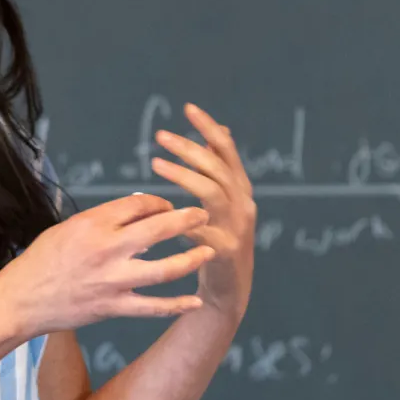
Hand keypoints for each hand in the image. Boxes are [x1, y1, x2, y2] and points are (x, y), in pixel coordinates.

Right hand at [1, 195, 213, 334]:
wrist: (22, 300)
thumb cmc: (42, 259)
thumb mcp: (69, 227)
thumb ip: (104, 219)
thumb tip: (141, 209)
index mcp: (93, 223)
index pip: (139, 204)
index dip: (160, 203)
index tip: (169, 207)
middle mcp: (106, 249)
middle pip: (159, 229)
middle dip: (188, 220)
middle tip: (205, 216)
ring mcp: (112, 281)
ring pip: (165, 269)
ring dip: (192, 259)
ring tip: (210, 251)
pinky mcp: (113, 307)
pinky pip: (153, 307)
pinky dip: (177, 305)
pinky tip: (195, 301)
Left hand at [149, 103, 256, 322]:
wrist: (229, 290)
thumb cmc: (219, 240)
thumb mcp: (223, 201)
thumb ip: (220, 169)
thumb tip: (220, 131)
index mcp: (240, 189)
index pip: (227, 150)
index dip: (209, 128)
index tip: (188, 108)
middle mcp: (243, 204)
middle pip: (218, 167)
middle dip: (190, 148)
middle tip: (160, 136)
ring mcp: (237, 227)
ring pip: (213, 192)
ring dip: (184, 175)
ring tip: (156, 163)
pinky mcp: (225, 251)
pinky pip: (203, 230)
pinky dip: (184, 219)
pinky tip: (163, 210)